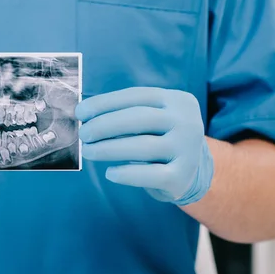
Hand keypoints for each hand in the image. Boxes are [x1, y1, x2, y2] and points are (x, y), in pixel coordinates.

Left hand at [75, 87, 213, 205]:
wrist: (193, 172)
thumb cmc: (160, 138)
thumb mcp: (152, 118)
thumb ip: (126, 113)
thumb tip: (85, 116)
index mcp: (177, 100)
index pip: (136, 96)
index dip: (104, 103)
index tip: (80, 113)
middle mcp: (187, 122)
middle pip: (138, 119)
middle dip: (104, 125)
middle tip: (83, 134)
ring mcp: (187, 150)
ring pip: (142, 146)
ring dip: (108, 149)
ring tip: (88, 152)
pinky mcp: (181, 177)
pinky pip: (149, 175)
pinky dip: (126, 174)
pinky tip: (110, 173)